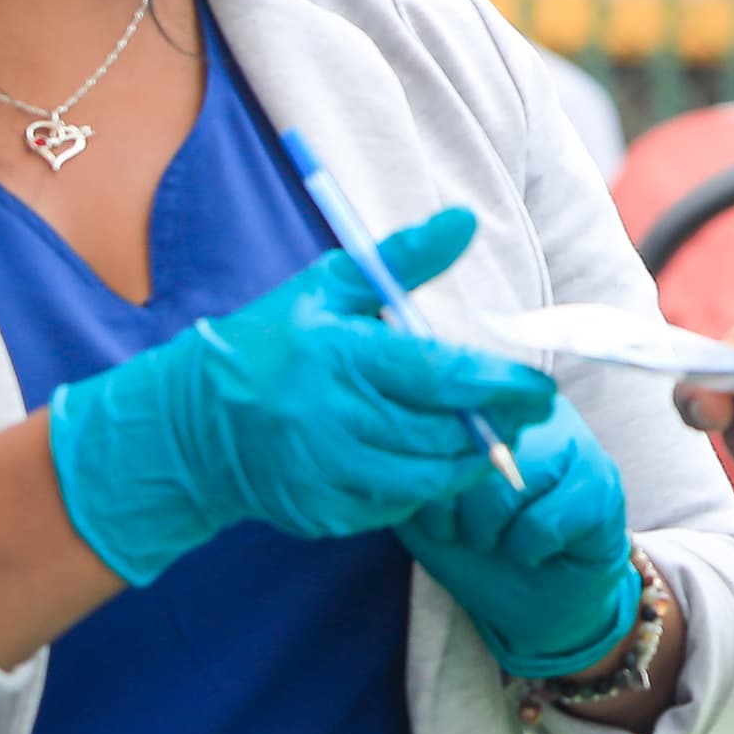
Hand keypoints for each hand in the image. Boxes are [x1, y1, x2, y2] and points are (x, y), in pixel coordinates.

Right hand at [45, 209, 557, 585]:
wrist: (194, 421)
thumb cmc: (274, 342)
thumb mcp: (331, 286)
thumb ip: (403, 259)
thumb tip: (465, 222)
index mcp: (339, 356)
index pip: (440, 377)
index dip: (500, 386)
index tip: (539, 387)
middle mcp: (332, 419)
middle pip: (443, 433)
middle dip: (496, 424)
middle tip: (523, 410)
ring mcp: (326, 472)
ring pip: (428, 478)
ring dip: (467, 460)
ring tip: (483, 435)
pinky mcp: (324, 512)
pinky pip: (398, 506)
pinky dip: (423, 484)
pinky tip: (424, 459)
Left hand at [401, 397, 641, 679]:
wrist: (533, 604)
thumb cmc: (478, 547)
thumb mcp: (427, 506)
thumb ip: (414, 470)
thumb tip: (404, 443)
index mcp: (488, 405)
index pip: (447, 417)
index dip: (434, 478)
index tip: (440, 515)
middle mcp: (533, 411)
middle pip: (473, 450)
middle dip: (460, 511)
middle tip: (472, 533)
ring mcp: (575, 442)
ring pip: (507, 486)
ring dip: (492, 533)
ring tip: (504, 539)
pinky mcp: (601, 484)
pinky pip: (541, 522)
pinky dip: (527, 550)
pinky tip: (537, 550)